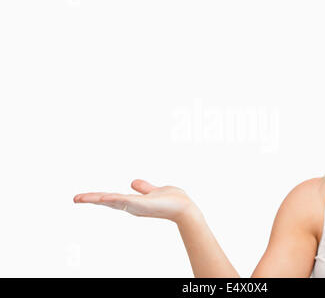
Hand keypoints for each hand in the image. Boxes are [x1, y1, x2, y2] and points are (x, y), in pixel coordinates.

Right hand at [73, 179, 198, 222]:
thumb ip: (143, 187)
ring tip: (82, 197)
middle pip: (107, 201)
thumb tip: (133, 182)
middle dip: (91, 199)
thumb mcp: (153, 191)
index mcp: (132, 202)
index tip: (80, 197)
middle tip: (74, 198)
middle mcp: (132, 206)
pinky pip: (127, 201)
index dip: (96, 197)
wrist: (184, 207)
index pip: (110, 198)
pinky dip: (116, 199)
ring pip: (114, 201)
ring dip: (99, 199)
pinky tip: (105, 197)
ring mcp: (137, 206)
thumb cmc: (172, 200)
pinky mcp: (143, 205)